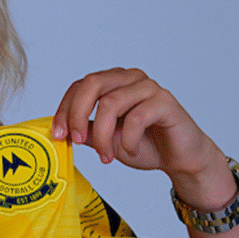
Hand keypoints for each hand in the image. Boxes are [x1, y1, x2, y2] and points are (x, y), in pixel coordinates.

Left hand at [52, 67, 236, 208]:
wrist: (180, 158)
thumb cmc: (146, 145)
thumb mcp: (106, 141)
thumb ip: (86, 132)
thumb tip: (59, 132)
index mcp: (113, 83)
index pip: (80, 86)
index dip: (64, 110)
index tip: (58, 135)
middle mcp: (129, 79)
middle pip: (92, 83)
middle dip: (77, 115)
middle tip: (76, 141)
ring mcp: (148, 87)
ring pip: (111, 103)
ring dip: (103, 136)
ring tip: (107, 156)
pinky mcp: (164, 101)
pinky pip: (136, 117)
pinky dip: (128, 140)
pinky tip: (131, 150)